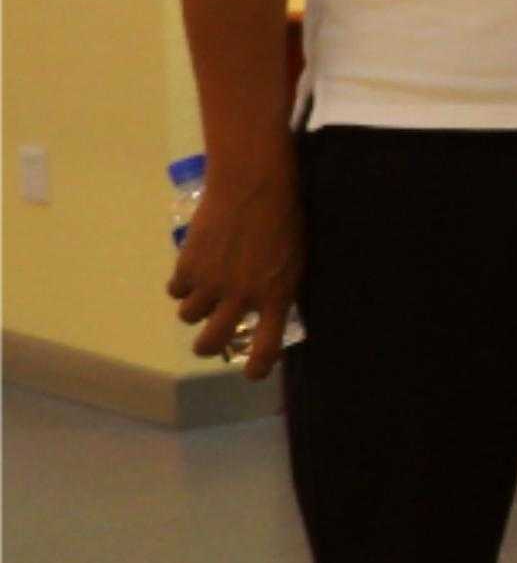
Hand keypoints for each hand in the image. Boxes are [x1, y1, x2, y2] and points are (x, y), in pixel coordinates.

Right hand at [170, 145, 302, 374]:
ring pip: (188, 317)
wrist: (254, 187)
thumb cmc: (285, 219)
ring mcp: (211, 282)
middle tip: (208, 343)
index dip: (259, 368)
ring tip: (204, 293)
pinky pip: (175, 291)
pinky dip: (181, 285)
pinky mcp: (188, 266)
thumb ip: (279, 288)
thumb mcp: (294, 260)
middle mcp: (241, 296)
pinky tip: (192, 271)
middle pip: (212, 343)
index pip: (267, 347)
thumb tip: (268, 309)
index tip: (253, 375)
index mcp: (276, 296)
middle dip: (207, 348)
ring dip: (194, 310)